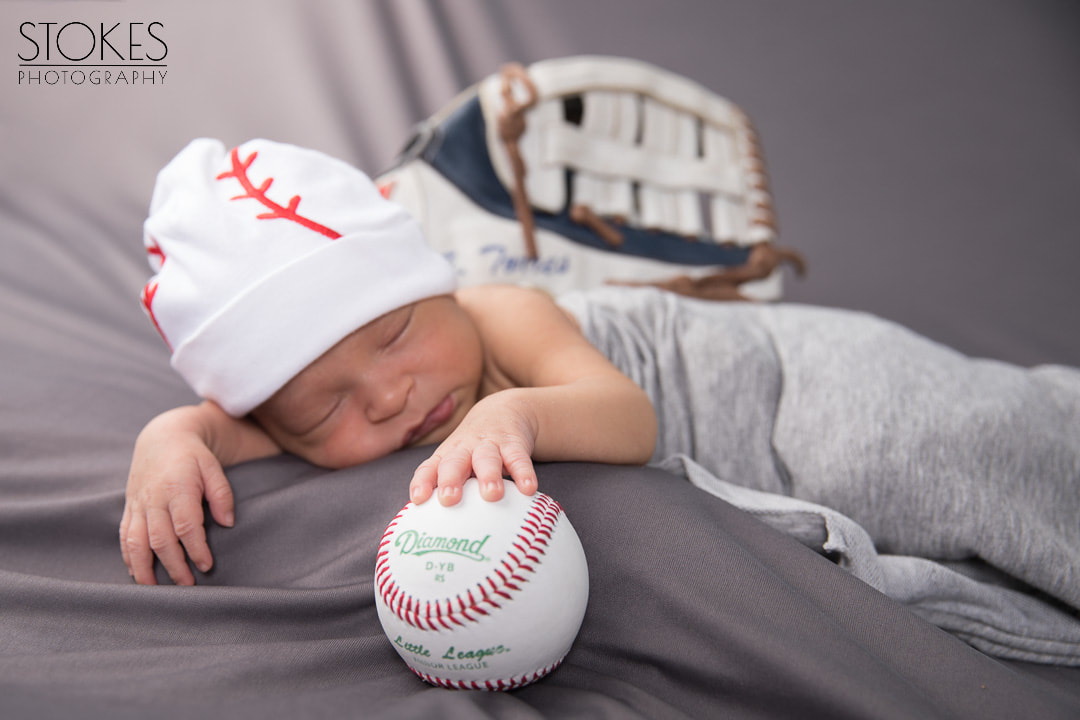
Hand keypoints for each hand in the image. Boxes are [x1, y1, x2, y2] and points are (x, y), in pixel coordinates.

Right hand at [120, 413, 234, 584]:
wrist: (162, 438)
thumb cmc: (193, 455)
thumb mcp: (213, 467)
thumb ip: (221, 494)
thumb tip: (227, 523)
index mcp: (176, 487)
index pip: (185, 525)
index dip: (195, 548)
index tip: (206, 565)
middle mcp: (153, 498)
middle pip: (160, 539)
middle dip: (173, 566)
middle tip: (188, 586)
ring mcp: (138, 504)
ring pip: (135, 542)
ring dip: (144, 569)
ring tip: (155, 590)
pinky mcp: (129, 508)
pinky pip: (124, 536)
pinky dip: (128, 557)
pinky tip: (137, 573)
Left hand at [409, 391, 537, 506]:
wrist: (502, 411)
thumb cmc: (473, 450)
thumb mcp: (458, 463)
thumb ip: (449, 489)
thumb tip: (437, 531)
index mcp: (447, 456)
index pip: (429, 468)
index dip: (423, 482)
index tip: (419, 499)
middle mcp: (465, 450)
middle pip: (454, 463)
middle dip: (450, 480)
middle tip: (449, 499)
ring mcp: (489, 445)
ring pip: (486, 459)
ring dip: (488, 476)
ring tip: (492, 495)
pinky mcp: (514, 443)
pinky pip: (519, 458)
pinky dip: (524, 473)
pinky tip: (528, 489)